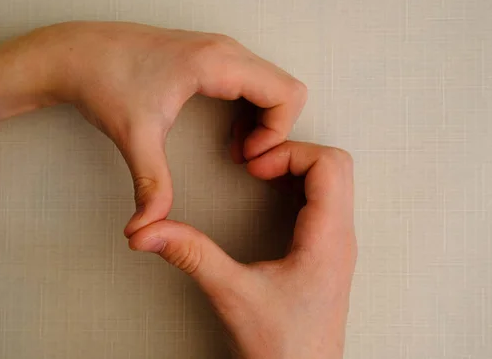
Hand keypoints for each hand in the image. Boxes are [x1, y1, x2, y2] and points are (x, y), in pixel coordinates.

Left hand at [28, 21, 307, 234]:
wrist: (76, 53)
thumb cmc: (103, 79)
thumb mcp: (134, 137)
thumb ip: (150, 186)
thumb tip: (146, 228)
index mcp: (214, 63)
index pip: (285, 94)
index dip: (276, 133)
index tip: (246, 158)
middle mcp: (223, 49)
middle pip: (285, 88)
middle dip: (274, 128)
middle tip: (243, 156)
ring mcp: (218, 48)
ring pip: (271, 83)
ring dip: (263, 119)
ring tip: (235, 146)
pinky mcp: (210, 54)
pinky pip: (252, 79)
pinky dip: (251, 107)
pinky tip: (226, 128)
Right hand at [129, 142, 356, 358]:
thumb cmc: (284, 348)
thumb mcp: (232, 296)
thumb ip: (192, 256)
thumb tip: (151, 231)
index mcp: (327, 240)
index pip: (328, 165)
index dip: (288, 153)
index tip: (253, 167)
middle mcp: (340, 238)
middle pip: (336, 165)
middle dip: (293, 153)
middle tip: (256, 166)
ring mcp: (338, 246)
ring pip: (335, 182)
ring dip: (298, 168)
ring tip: (261, 175)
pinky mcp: (328, 254)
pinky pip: (327, 202)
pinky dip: (301, 186)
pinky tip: (272, 198)